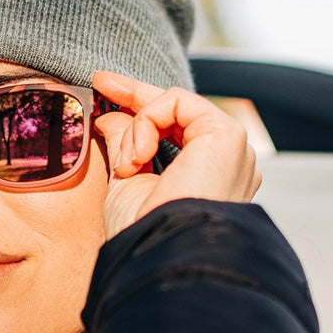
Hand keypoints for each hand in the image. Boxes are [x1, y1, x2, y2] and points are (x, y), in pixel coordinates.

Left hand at [92, 70, 261, 239]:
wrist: (160, 252)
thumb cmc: (144, 232)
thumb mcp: (127, 182)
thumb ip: (126, 145)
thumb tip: (111, 117)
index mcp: (208, 180)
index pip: (174, 132)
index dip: (138, 110)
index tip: (103, 94)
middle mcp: (226, 164)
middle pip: (177, 113)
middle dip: (134, 95)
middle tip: (100, 81)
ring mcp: (232, 149)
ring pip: (174, 108)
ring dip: (137, 128)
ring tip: (127, 163)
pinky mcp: (227, 135)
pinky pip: (177, 104)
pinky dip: (148, 122)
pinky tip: (139, 156)